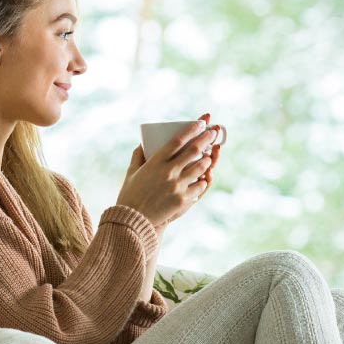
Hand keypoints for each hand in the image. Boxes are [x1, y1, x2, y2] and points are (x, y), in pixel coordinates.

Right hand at [116, 113, 220, 227]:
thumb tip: (142, 143)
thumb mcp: (131, 172)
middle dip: (206, 139)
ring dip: (207, 159)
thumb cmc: (130, 195)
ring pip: (200, 168)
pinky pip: (199, 186)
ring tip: (209, 155)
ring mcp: (177, 186)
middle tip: (213, 132)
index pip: (178, 140)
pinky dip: (202, 180)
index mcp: (155, 162)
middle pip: (193, 150)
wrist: (132, 220)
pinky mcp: (182, 200)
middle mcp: (169, 172)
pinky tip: (203, 177)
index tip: (201, 122)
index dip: (192, 129)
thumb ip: (138, 156)